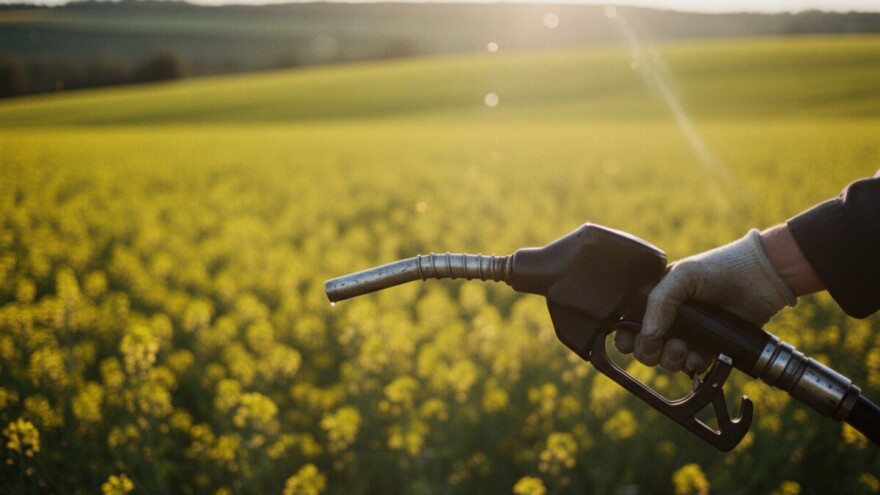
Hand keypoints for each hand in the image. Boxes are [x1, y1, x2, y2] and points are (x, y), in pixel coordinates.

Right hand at [614, 228, 804, 373]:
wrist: (758, 279)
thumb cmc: (717, 269)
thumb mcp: (682, 276)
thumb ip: (659, 303)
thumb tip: (647, 336)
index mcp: (655, 300)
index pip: (629, 323)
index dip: (624, 337)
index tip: (628, 341)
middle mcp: (669, 319)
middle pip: (644, 348)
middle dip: (648, 352)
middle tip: (660, 345)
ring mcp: (689, 335)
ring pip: (666, 360)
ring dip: (670, 359)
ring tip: (682, 348)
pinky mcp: (709, 348)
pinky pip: (692, 366)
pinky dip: (692, 365)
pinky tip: (699, 356)